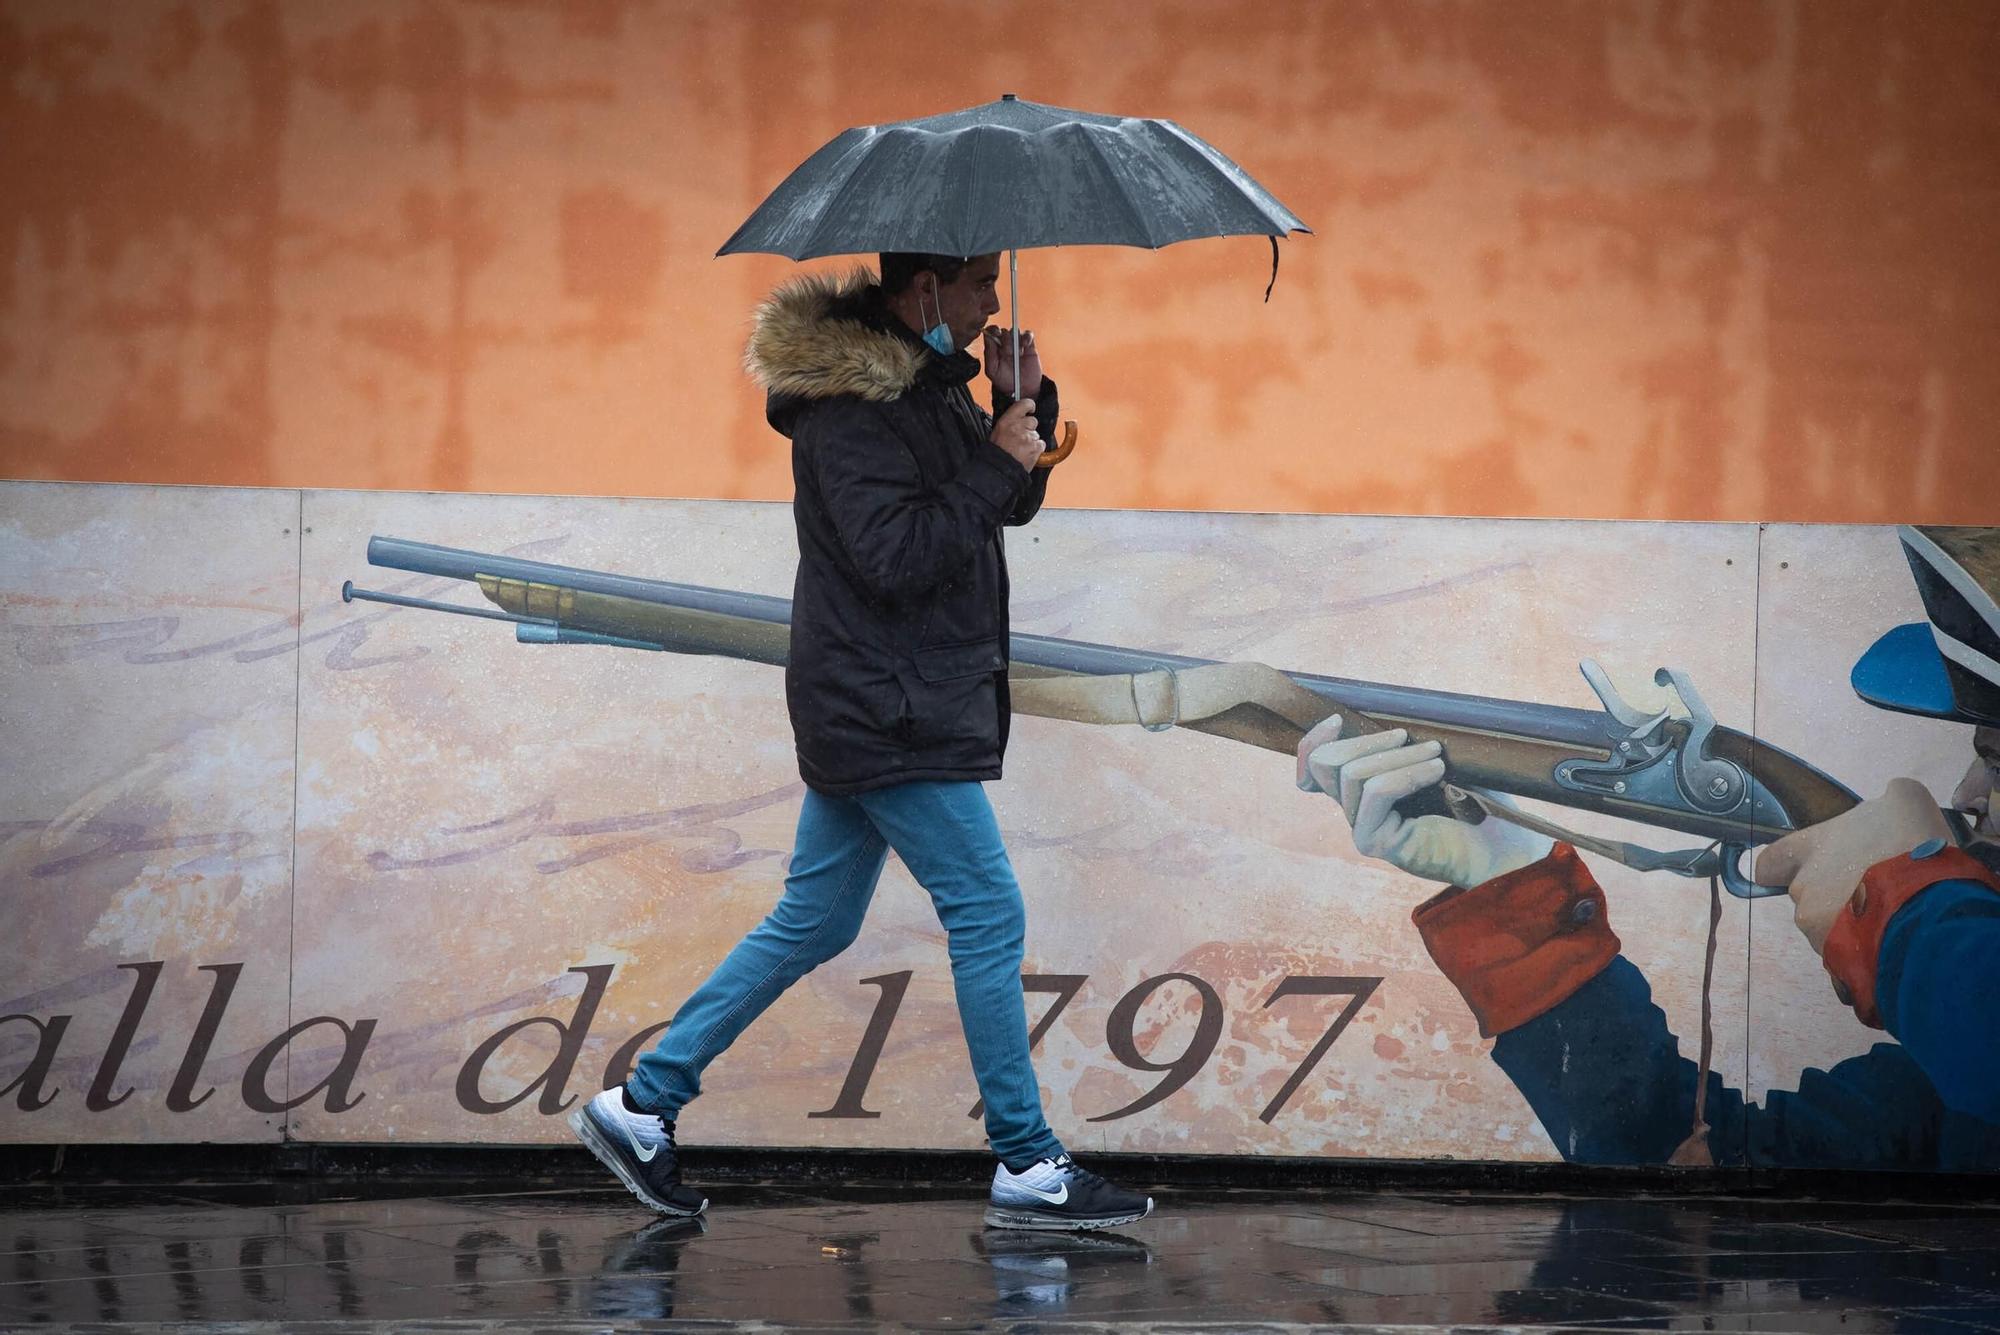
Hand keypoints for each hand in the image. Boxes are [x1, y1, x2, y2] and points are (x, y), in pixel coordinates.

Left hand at [983, 327, 1042, 400]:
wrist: (1023, 389)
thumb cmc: (1005, 381)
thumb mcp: (993, 371)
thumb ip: (989, 354)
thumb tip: (988, 337)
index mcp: (994, 348)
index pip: (991, 332)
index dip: (992, 330)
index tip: (995, 333)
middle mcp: (1005, 344)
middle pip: (1003, 331)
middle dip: (1005, 340)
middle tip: (1007, 352)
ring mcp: (1017, 344)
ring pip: (1015, 332)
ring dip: (1015, 340)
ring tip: (1018, 353)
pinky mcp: (1029, 345)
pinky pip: (1028, 334)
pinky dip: (1027, 337)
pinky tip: (1025, 345)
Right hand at [989, 398, 1043, 471]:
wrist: (999, 469)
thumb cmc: (996, 452)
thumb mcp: (997, 431)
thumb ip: (1009, 422)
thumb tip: (1018, 417)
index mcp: (1007, 420)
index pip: (1024, 404)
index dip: (1029, 405)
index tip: (1030, 408)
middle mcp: (1018, 426)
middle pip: (1033, 420)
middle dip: (1029, 428)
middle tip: (1021, 437)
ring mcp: (1028, 437)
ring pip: (1036, 434)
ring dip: (1031, 440)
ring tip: (1021, 448)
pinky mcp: (1036, 447)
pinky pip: (1041, 444)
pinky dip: (1036, 449)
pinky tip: (1027, 453)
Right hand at [1296, 715, 1554, 886]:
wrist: (1503, 847)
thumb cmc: (1476, 801)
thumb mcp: (1432, 760)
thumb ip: (1401, 746)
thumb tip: (1383, 713)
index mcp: (1362, 794)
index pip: (1312, 770)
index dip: (1313, 742)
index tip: (1338, 718)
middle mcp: (1356, 813)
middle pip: (1325, 764)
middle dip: (1365, 740)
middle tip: (1407, 736)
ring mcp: (1364, 830)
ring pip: (1353, 775)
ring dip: (1397, 755)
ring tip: (1436, 755)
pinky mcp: (1379, 844)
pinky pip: (1377, 794)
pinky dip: (1407, 773)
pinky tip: (1437, 770)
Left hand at [1755, 777, 1950, 956]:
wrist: (1927, 901)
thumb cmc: (1913, 844)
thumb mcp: (1906, 802)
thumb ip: (1890, 801)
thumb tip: (1891, 804)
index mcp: (1811, 849)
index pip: (1771, 863)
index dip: (1781, 869)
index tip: (1797, 874)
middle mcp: (1803, 889)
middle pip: (1810, 897)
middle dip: (1835, 899)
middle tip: (1874, 894)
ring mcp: (1815, 927)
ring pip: (1829, 929)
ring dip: (1852, 925)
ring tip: (1892, 918)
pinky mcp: (1835, 958)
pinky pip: (1847, 957)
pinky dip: (1866, 950)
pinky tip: (1893, 940)